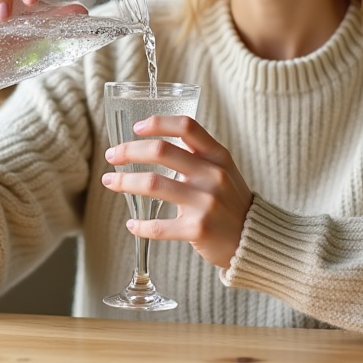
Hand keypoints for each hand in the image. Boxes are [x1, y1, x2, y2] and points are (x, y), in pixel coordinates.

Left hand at [102, 115, 252, 269]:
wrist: (253, 240)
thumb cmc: (230, 202)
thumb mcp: (223, 170)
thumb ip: (197, 155)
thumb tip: (156, 141)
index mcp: (218, 156)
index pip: (186, 127)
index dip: (158, 122)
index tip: (136, 127)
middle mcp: (212, 175)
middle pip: (161, 151)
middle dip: (129, 151)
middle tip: (112, 155)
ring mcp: (205, 202)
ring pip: (153, 184)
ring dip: (124, 182)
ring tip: (110, 182)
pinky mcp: (197, 229)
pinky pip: (158, 225)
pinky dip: (139, 225)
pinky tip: (132, 223)